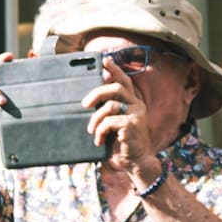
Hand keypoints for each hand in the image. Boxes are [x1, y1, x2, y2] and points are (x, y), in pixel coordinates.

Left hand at [85, 56, 160, 171]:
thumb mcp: (112, 123)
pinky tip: (98, 140)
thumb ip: (106, 111)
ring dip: (95, 119)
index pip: (124, 81)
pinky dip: (99, 131)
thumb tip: (88, 101)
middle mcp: (137, 104)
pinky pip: (109, 122)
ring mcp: (137, 114)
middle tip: (84, 104)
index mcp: (132, 101)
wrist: (134, 160)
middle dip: (97, 93)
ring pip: (110, 106)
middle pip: (116, 88)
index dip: (115, 69)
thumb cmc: (120, 142)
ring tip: (91, 131)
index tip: (104, 60)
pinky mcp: (133, 125)